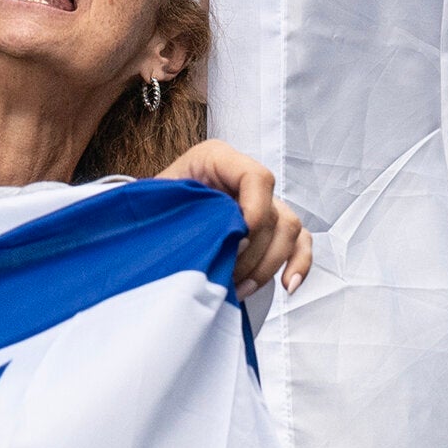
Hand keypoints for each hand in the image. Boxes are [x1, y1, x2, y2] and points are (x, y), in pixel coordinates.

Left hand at [161, 139, 313, 296]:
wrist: (150, 218)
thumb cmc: (153, 206)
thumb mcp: (160, 200)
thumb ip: (184, 212)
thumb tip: (209, 241)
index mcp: (218, 160)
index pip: (257, 178)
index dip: (254, 212)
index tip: (235, 242)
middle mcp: (246, 179)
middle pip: (274, 214)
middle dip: (252, 253)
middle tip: (226, 274)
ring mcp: (262, 202)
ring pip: (288, 232)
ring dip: (267, 266)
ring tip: (239, 288)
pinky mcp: (270, 227)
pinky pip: (298, 242)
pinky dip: (298, 264)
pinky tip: (288, 286)